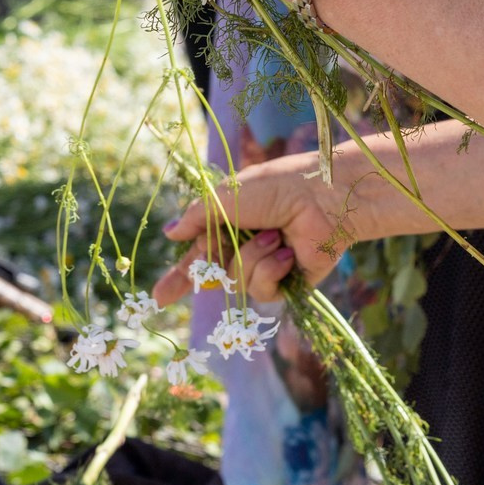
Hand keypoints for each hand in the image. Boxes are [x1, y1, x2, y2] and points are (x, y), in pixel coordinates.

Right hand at [152, 153, 356, 301]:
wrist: (324, 198)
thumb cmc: (278, 187)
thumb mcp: (229, 196)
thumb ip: (197, 216)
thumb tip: (170, 232)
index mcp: (230, 223)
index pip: (198, 255)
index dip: (179, 277)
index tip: (159, 297)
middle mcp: (245, 246)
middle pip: (213, 273)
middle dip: (211, 268)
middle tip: (223, 249)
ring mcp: (266, 265)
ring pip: (236, 281)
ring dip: (252, 257)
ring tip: (275, 236)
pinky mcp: (287, 282)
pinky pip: (262, 289)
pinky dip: (272, 269)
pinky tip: (288, 252)